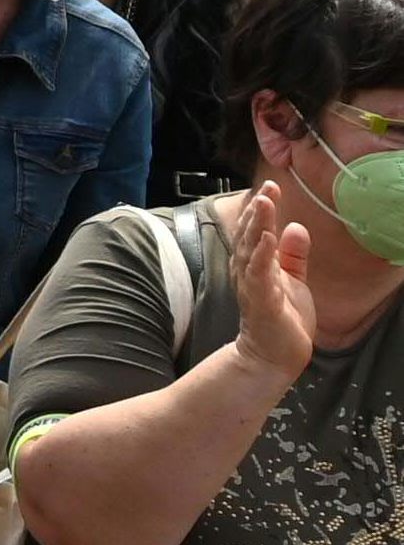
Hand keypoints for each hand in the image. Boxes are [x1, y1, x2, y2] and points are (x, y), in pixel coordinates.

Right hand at [229, 182, 318, 389]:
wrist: (275, 356)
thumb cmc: (282, 318)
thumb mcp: (292, 280)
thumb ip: (293, 255)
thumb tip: (296, 227)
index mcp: (255, 265)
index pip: (256, 231)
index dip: (262, 210)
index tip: (271, 188)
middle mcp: (248, 272)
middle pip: (250, 236)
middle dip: (258, 211)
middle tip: (267, 189)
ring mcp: (252, 286)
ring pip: (250, 250)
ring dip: (256, 226)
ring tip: (264, 204)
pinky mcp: (262, 302)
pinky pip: (259, 276)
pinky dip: (262, 256)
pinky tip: (267, 240)